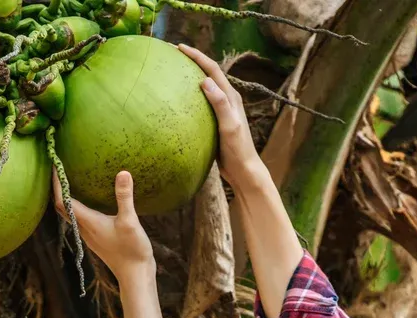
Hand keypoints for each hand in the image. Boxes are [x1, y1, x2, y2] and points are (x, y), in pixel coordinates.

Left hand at [54, 170, 154, 282]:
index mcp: (88, 222)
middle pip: (61, 208)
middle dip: (57, 189)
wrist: (135, 275)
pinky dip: (76, 207)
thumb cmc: (132, 250)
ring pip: (69, 215)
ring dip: (65, 199)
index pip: (63, 201)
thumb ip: (125, 197)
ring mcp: (89, 235)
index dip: (57, 184)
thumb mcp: (130, 221)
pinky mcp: (96, 239)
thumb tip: (123, 173)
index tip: (54, 166)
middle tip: (57, 171)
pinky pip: (79, 219)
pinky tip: (86, 201)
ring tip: (68, 182)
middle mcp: (84, 229)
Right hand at [178, 44, 266, 192]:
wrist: (244, 170)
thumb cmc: (238, 150)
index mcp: (231, 97)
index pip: (212, 70)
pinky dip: (189, 96)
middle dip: (193, 61)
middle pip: (209, 74)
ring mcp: (221, 111)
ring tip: (173, 72)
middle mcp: (227, 100)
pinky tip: (176, 101)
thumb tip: (205, 81)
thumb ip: (220, 104)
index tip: (179, 48)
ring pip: (204, 88)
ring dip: (191, 76)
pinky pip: (200, 103)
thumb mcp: (229, 126)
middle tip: (173, 54)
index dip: (197, 56)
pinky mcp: (215, 122)